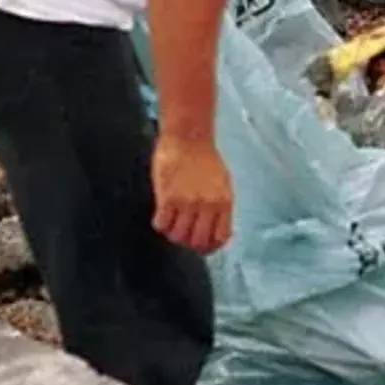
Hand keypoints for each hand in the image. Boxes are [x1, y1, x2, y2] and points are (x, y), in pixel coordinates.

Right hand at [151, 134, 233, 254]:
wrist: (188, 136)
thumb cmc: (204, 157)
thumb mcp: (222, 183)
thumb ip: (220, 206)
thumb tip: (218, 231)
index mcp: (224, 202)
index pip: (219, 238)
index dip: (209, 247)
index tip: (201, 246)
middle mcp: (207, 205)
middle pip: (196, 242)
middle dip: (188, 243)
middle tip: (182, 234)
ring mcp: (187, 203)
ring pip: (177, 236)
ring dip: (172, 233)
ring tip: (171, 222)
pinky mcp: (168, 197)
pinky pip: (161, 224)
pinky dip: (160, 224)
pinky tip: (162, 214)